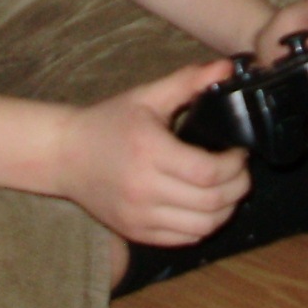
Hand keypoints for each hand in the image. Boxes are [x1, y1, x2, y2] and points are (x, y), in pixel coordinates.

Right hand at [52, 60, 251, 244]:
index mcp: (149, 151)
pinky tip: (206, 207)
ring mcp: (139, 216)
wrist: (65, 155)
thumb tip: (228, 67)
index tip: (240, 152)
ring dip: (225, 211)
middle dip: (237, 188)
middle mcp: (144, 189)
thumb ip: (188, 81)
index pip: (207, 172)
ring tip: (228, 190)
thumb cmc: (108, 122)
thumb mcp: (147, 96)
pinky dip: (203, 227)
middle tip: (241, 171)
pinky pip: (183, 239)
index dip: (235, 165)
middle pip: (210, 203)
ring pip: (201, 227)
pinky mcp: (136, 233)